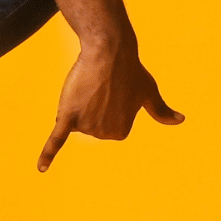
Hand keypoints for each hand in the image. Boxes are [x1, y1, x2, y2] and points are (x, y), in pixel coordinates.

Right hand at [40, 40, 184, 169]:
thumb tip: (180, 120)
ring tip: (88, 87)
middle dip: (89, 106)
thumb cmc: (130, 70)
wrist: (109, 51)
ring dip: (75, 105)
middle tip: (99, 87)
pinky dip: (47, 155)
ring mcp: (86, 126)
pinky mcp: (68, 117)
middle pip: (87, 124)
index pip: (103, 124)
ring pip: (73, 121)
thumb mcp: (148, 91)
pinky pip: (56, 140)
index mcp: (120, 132)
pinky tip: (40, 169)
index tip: (112, 92)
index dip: (104, 105)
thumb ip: (161, 110)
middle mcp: (104, 134)